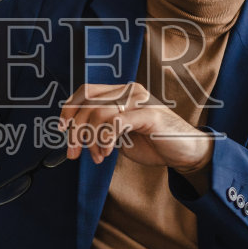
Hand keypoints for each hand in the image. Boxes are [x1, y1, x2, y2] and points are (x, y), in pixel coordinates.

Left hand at [59, 82, 214, 176]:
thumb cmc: (153, 143)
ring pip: (98, 113)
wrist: (185, 152)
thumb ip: (101, 129)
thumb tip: (74, 134)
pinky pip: (116, 122)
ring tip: (98, 157)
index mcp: (121, 92)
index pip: (85, 91)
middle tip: (74, 153)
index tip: (62, 130)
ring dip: (91, 140)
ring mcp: (140, 101)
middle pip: (88, 103)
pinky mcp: (149, 116)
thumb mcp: (120, 134)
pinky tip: (108, 152)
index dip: (69, 109)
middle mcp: (130, 91)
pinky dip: (105, 140)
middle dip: (75, 130)